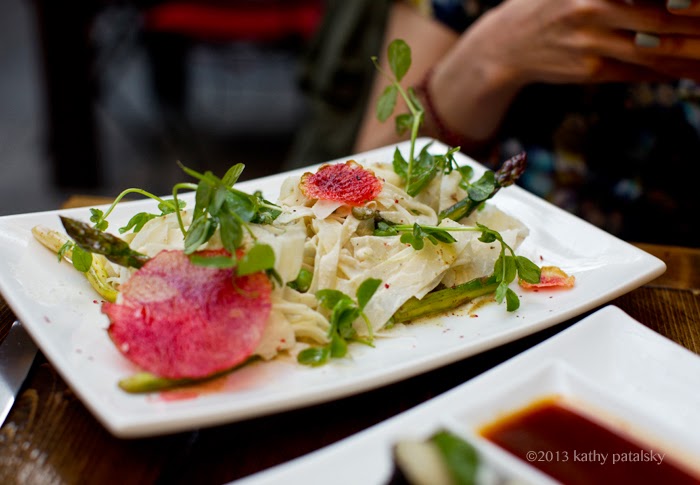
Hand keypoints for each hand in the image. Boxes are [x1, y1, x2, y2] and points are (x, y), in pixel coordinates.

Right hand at [447, 0, 699, 85]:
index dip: (687, 2)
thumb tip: (676, 1)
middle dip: (696, 26)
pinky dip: (665, 71)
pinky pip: (636, 70)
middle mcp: (593, 7)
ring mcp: (590, 41)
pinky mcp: (588, 69)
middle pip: (663, 17)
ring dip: (688, 54)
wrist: (506, 44)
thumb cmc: (550, 5)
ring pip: (654, 49)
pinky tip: (686, 70)